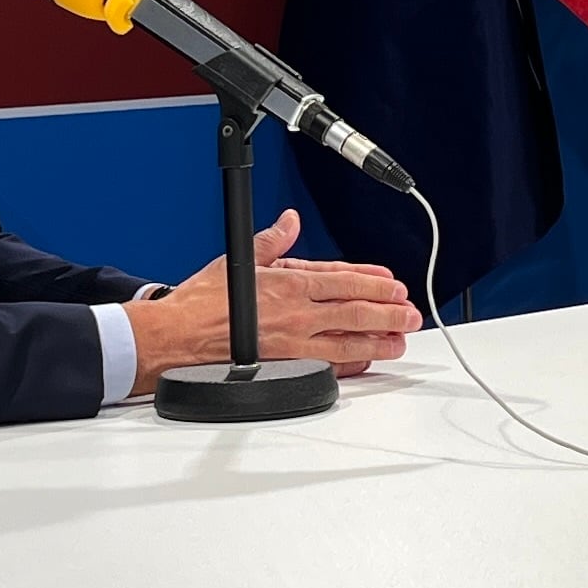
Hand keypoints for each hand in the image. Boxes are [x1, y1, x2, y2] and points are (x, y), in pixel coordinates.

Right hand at [126, 214, 422, 392]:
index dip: (373, 281)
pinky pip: (327, 366)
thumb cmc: (200, 302)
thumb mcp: (240, 259)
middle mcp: (296, 313)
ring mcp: (293, 342)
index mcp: (287, 283)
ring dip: (379, 339)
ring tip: (401, 339)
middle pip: (355, 310)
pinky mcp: (285, 365)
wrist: (175, 336)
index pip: (343, 279)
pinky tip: (366, 362)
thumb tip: (288, 221)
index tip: (393, 284)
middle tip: (411, 312)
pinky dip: (350, 364)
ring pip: (348, 341)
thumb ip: (271, 241)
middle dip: (388, 311)